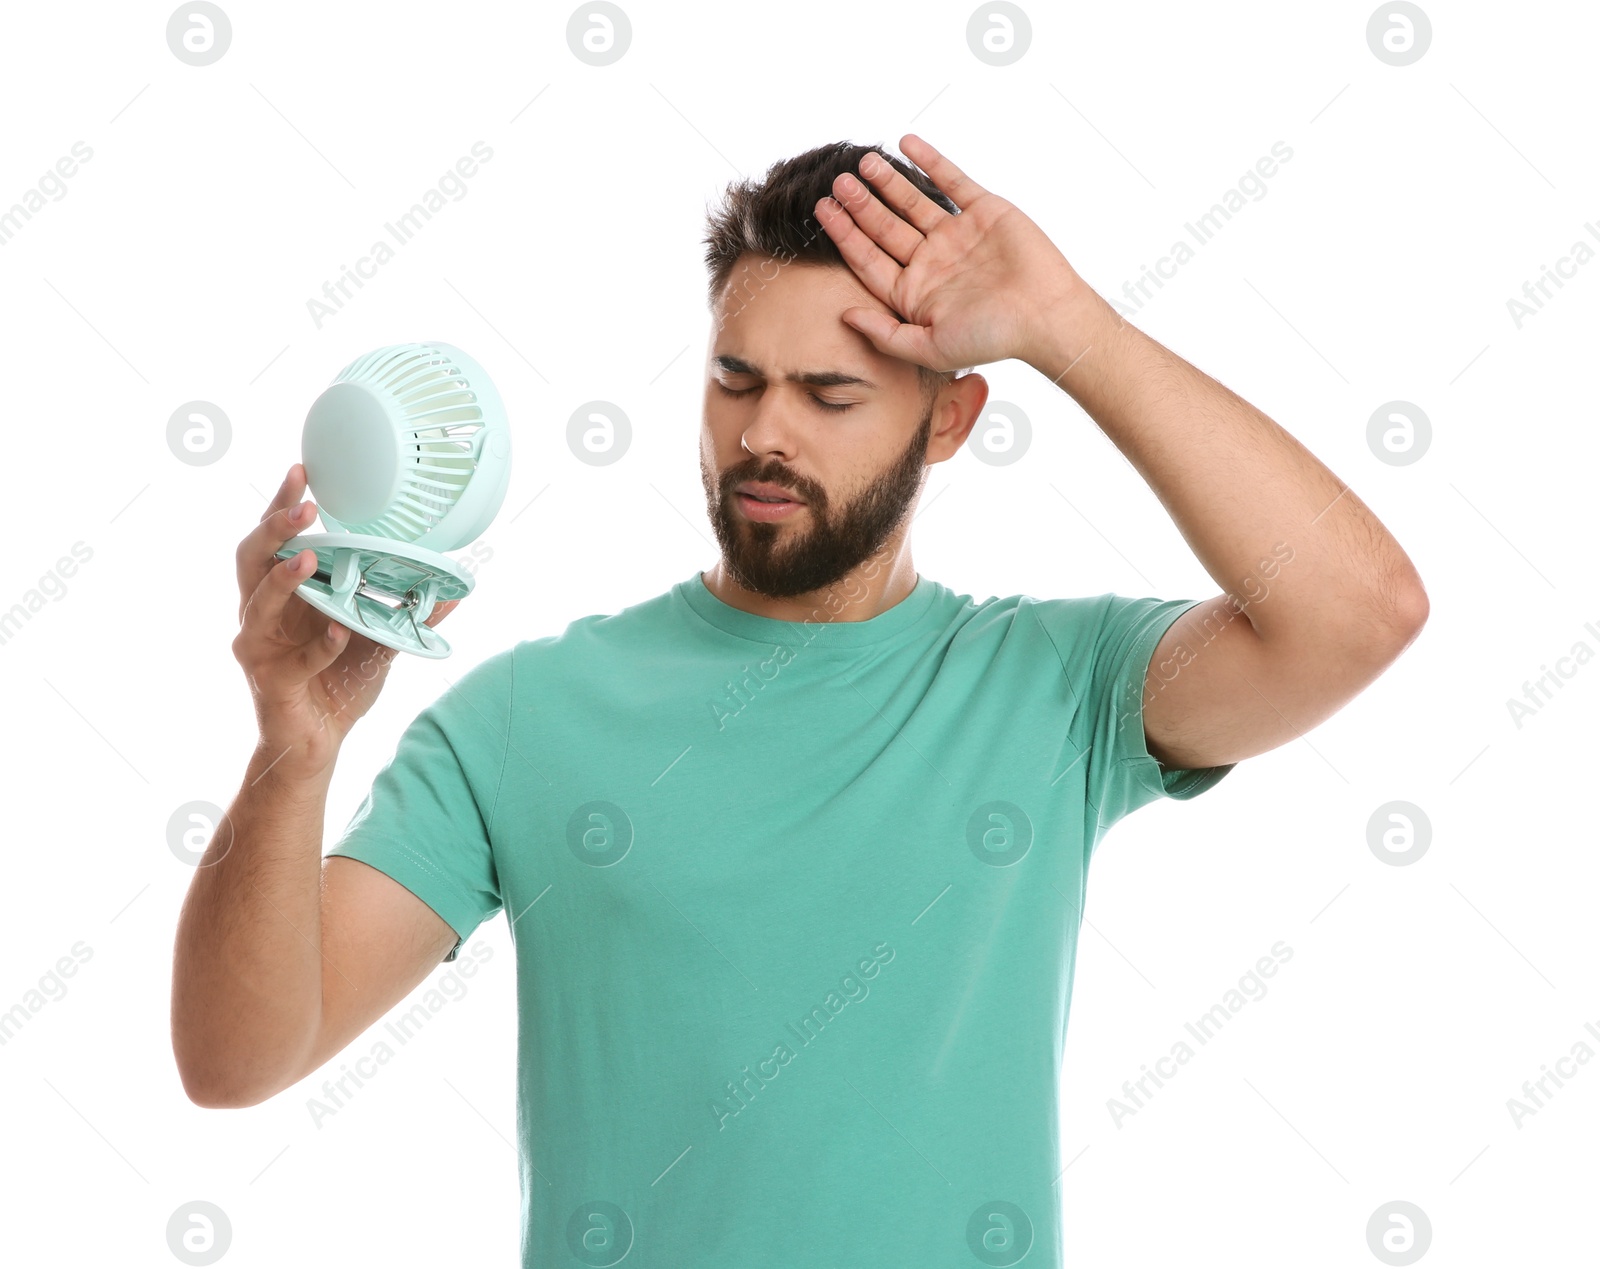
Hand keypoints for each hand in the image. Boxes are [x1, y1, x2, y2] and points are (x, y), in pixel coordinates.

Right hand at [232, 462, 459, 776]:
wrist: (316, 744)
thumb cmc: (336, 684)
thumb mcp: (379, 642)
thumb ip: (405, 614)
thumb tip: (451, 591)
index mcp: (282, 595)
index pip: (275, 540)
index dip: (281, 504)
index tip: (303, 469)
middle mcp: (261, 614)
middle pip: (251, 558)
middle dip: (274, 528)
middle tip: (305, 504)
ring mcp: (259, 647)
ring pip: (257, 604)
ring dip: (284, 578)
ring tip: (309, 558)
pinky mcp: (270, 682)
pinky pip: (295, 660)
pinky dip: (320, 645)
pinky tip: (341, 632)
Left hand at [816, 133, 1098, 373]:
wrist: (1047, 316)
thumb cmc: (992, 339)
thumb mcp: (929, 347)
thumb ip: (884, 333)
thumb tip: (843, 316)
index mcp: (914, 293)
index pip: (869, 258)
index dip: (844, 235)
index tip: (822, 212)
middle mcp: (931, 262)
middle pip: (884, 227)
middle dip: (859, 205)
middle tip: (836, 183)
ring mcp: (957, 235)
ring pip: (912, 201)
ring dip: (886, 182)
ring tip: (862, 163)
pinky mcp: (984, 212)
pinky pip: (951, 180)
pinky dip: (930, 161)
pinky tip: (906, 143)